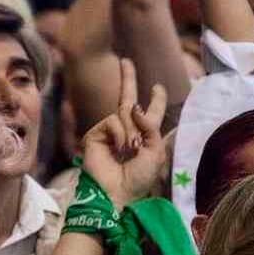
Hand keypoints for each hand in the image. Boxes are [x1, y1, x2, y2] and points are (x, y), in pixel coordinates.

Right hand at [79, 59, 168, 202]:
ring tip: (130, 152)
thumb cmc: (139, 178)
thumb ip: (151, 126)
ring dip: (131, 133)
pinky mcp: (95, 134)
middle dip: (128, 79)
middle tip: (125, 61)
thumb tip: (134, 107)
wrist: (117, 194)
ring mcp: (110, 132)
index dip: (156, 100)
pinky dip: (120, 134)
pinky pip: (113, 121)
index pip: (151, 114)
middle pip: (128, 99)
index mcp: (145, 137)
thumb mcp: (156, 152)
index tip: (158, 87)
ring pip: (124, 115)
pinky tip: (119, 150)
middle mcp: (127, 131)